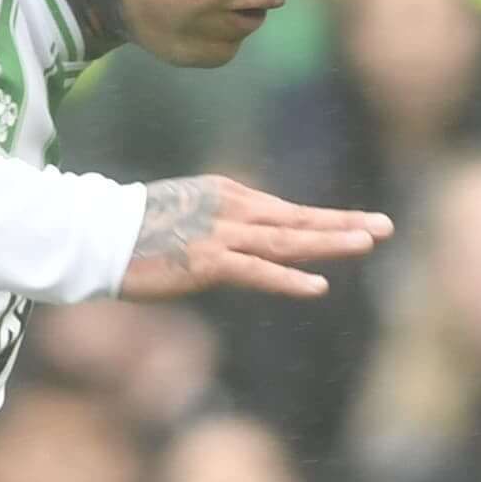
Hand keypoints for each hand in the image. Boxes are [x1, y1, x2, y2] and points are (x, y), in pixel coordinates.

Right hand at [121, 176, 391, 302]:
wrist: (93, 232)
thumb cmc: (132, 229)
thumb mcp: (185, 214)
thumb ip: (219, 224)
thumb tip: (240, 244)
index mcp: (228, 194)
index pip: (287, 211)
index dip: (326, 219)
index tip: (361, 223)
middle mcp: (232, 208)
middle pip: (298, 219)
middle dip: (344, 223)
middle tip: (387, 226)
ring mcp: (220, 234)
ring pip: (287, 240)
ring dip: (330, 241)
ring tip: (368, 243)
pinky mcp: (206, 261)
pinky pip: (256, 272)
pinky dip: (288, 280)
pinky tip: (318, 287)